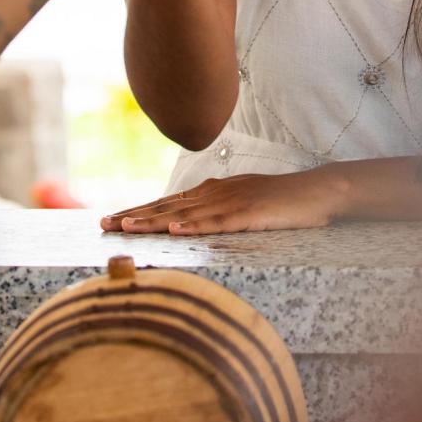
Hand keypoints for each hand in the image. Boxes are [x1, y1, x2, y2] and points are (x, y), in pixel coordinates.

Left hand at [100, 167, 349, 233]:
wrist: (317, 192)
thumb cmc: (281, 202)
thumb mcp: (242, 204)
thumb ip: (216, 211)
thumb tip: (188, 222)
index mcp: (213, 192)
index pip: (168, 203)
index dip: (140, 211)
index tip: (113, 219)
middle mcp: (216, 193)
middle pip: (168, 206)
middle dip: (135, 215)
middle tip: (104, 224)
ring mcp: (232, 202)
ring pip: (186, 214)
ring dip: (155, 220)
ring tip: (129, 228)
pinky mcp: (249, 214)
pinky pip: (218, 222)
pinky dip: (196, 226)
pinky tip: (177, 230)